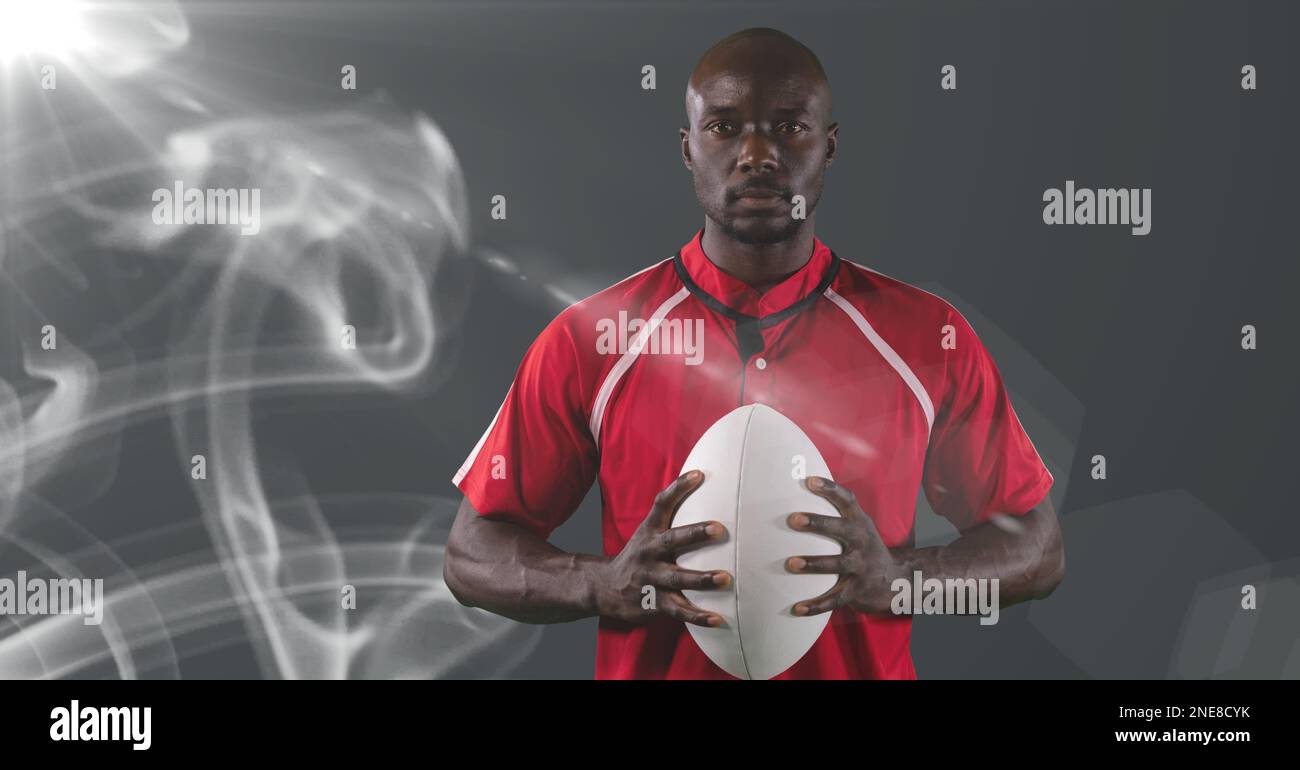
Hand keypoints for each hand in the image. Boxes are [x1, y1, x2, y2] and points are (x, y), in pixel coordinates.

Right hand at [595, 470, 731, 626]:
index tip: (699, 474)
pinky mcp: (654, 602)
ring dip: (702, 578)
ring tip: (725, 578)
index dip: (679, 487)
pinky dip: (698, 616)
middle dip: (695, 534)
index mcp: (649, 532)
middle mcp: (649, 552)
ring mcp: (651, 578)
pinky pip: (678, 610)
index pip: (662, 503)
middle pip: (673, 541)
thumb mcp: (648, 533)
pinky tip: (717, 619)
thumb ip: (671, 516)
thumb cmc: (638, 556)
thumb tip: (701, 484)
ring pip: (678, 579)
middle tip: (719, 528)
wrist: (604, 587)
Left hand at [785, 476, 903, 616]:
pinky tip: (796, 608)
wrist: (898, 580)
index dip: (829, 489)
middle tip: (793, 519)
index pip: (846, 500)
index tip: (809, 481)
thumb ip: (837, 511)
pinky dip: (815, 605)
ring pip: (836, 564)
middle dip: (817, 523)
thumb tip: (800, 487)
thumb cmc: (865, 547)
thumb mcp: (859, 526)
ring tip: (790, 563)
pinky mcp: (856, 591)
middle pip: (840, 529)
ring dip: (813, 563)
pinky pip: (834, 599)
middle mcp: (861, 541)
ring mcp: (860, 567)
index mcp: (859, 523)